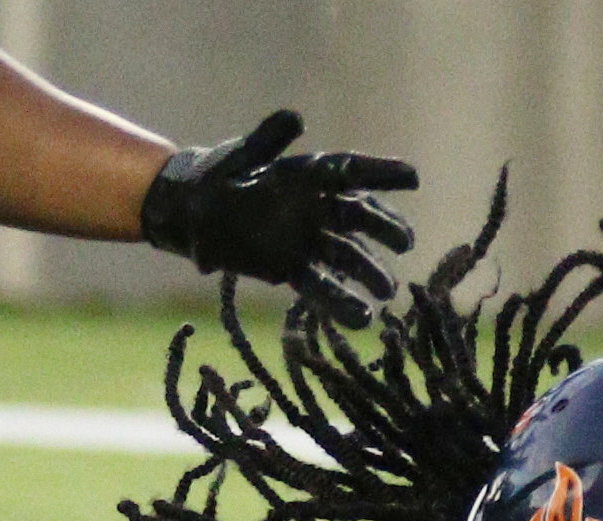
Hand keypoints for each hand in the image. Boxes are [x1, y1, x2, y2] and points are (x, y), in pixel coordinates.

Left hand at [139, 110, 417, 329]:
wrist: (188, 210)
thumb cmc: (214, 177)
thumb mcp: (238, 157)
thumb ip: (265, 141)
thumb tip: (296, 118)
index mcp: (304, 175)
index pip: (349, 171)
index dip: (382, 174)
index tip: (413, 178)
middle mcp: (312, 207)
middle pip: (356, 216)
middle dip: (383, 229)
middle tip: (405, 243)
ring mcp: (304, 239)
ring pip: (345, 255)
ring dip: (368, 272)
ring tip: (386, 292)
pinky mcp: (290, 268)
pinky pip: (319, 286)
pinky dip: (340, 302)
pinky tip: (363, 319)